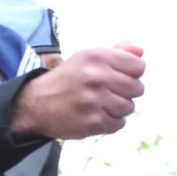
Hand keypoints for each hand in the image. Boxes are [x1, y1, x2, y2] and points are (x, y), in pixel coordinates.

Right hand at [10, 44, 145, 141]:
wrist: (36, 103)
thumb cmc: (67, 79)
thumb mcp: (87, 58)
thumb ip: (116, 53)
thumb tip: (140, 51)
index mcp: (98, 57)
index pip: (138, 66)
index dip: (132, 73)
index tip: (119, 77)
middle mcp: (97, 76)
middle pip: (137, 88)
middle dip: (126, 92)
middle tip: (109, 93)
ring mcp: (95, 100)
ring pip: (129, 107)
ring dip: (118, 109)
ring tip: (101, 105)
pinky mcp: (93, 121)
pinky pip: (118, 124)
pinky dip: (111, 122)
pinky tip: (97, 116)